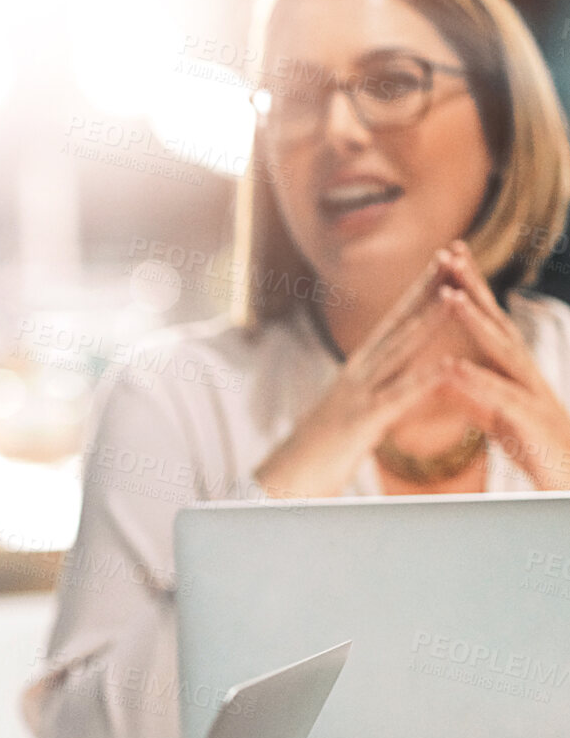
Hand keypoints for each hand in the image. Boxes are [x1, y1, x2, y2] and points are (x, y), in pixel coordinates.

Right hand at [254, 248, 462, 496]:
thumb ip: (374, 395)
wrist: (282, 482)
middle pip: (397, 323)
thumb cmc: (316, 456)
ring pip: (399, 351)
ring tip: (455, 294)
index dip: (418, 292)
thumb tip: (396, 385)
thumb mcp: (350, 416)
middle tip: (451, 255)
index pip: (394, 323)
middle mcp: (356, 375)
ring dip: (428, 321)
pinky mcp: (362, 422)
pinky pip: (399, 397)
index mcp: (357, 372)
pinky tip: (449, 365)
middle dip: (426, 288)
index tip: (441, 264)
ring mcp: (358, 395)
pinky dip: (426, 379)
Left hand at [433, 242, 569, 488]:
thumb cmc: (538, 453)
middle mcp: (528, 377)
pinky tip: (450, 367)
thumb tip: (447, 376)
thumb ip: (476, 395)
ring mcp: (534, 396)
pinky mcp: (531, 424)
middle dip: (473, 288)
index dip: (468, 291)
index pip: (490, 323)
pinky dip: (475, 381)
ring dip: (475, 323)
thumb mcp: (500, 419)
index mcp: (516, 374)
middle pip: (498, 324)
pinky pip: (501, 398)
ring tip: (448, 297)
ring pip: (503, 352)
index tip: (447, 257)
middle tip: (449, 253)